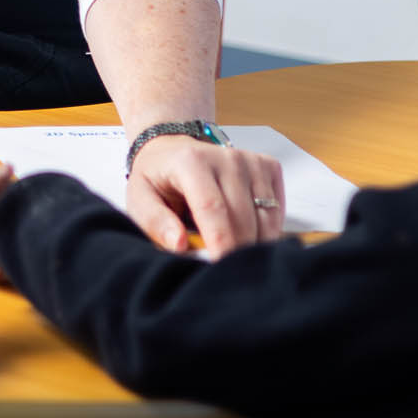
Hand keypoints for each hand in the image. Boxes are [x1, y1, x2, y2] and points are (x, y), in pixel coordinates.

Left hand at [125, 134, 285, 255]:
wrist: (174, 148)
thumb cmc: (159, 178)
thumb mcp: (141, 199)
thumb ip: (156, 222)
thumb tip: (179, 244)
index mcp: (191, 162)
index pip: (212, 207)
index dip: (220, 241)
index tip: (220, 268)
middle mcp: (226, 157)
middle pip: (242, 216)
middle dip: (235, 250)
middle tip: (223, 270)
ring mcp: (250, 161)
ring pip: (265, 217)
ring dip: (252, 242)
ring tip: (232, 253)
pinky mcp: (267, 166)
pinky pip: (277, 210)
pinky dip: (266, 230)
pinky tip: (247, 233)